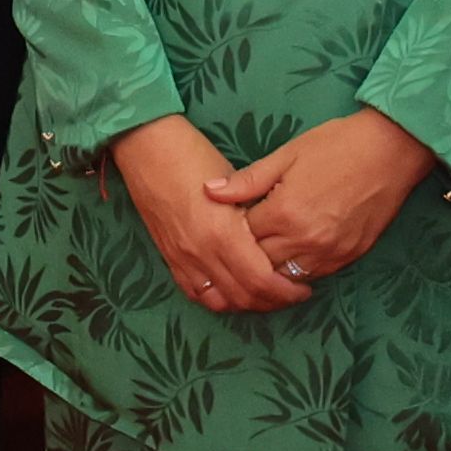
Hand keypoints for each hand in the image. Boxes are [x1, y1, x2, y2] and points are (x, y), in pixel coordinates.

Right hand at [109, 114, 306, 314]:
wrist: (146, 147)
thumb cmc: (193, 155)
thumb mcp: (235, 182)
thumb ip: (256, 216)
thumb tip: (281, 241)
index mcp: (223, 233)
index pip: (262, 281)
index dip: (287, 291)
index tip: (304, 285)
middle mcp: (202, 253)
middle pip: (245, 297)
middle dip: (274, 301)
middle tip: (292, 292)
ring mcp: (183, 259)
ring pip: (222, 302)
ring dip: (247, 304)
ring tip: (266, 294)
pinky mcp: (170, 258)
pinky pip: (197, 293)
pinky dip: (219, 299)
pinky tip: (234, 290)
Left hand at [201, 108, 436, 287]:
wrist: (391, 150)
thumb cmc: (337, 145)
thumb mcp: (287, 155)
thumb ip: (247, 180)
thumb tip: (208, 191)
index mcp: (285, 212)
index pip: (242, 237)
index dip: (230, 232)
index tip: (225, 225)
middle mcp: (306, 240)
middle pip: (261, 263)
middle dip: (245, 255)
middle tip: (235, 246)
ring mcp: (330, 252)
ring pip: (286, 277)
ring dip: (270, 269)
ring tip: (258, 257)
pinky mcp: (349, 257)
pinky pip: (314, 276)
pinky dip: (298, 270)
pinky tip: (290, 257)